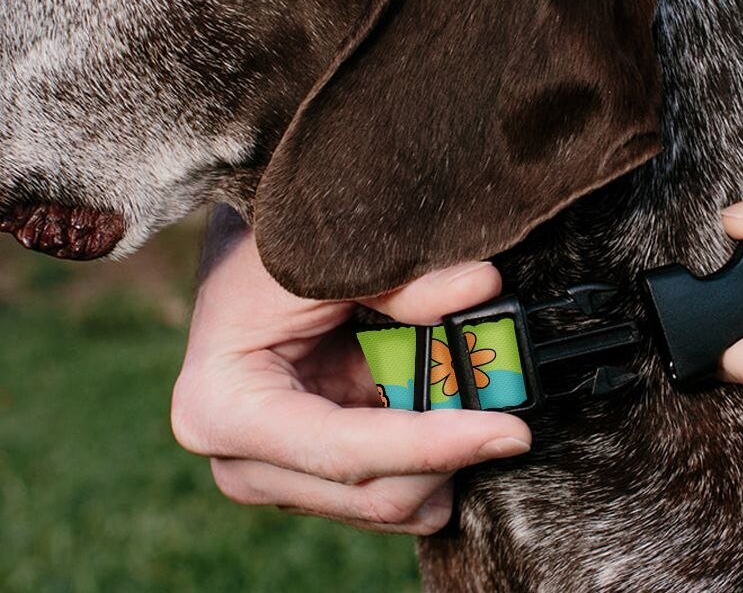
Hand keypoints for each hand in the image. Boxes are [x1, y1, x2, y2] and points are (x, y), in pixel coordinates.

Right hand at [171, 208, 530, 533]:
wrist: (239, 255)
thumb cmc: (268, 250)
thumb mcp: (328, 258)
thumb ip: (403, 283)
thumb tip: (482, 288)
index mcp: (226, 410)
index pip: (347, 451)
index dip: (434, 445)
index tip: (509, 432)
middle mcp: (243, 461)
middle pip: (371, 491)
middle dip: (448, 454)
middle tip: (510, 408)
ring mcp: (277, 473)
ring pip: (386, 499)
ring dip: (442, 455)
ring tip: (472, 392)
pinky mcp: (311, 469)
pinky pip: (389, 483)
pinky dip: (430, 451)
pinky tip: (446, 405)